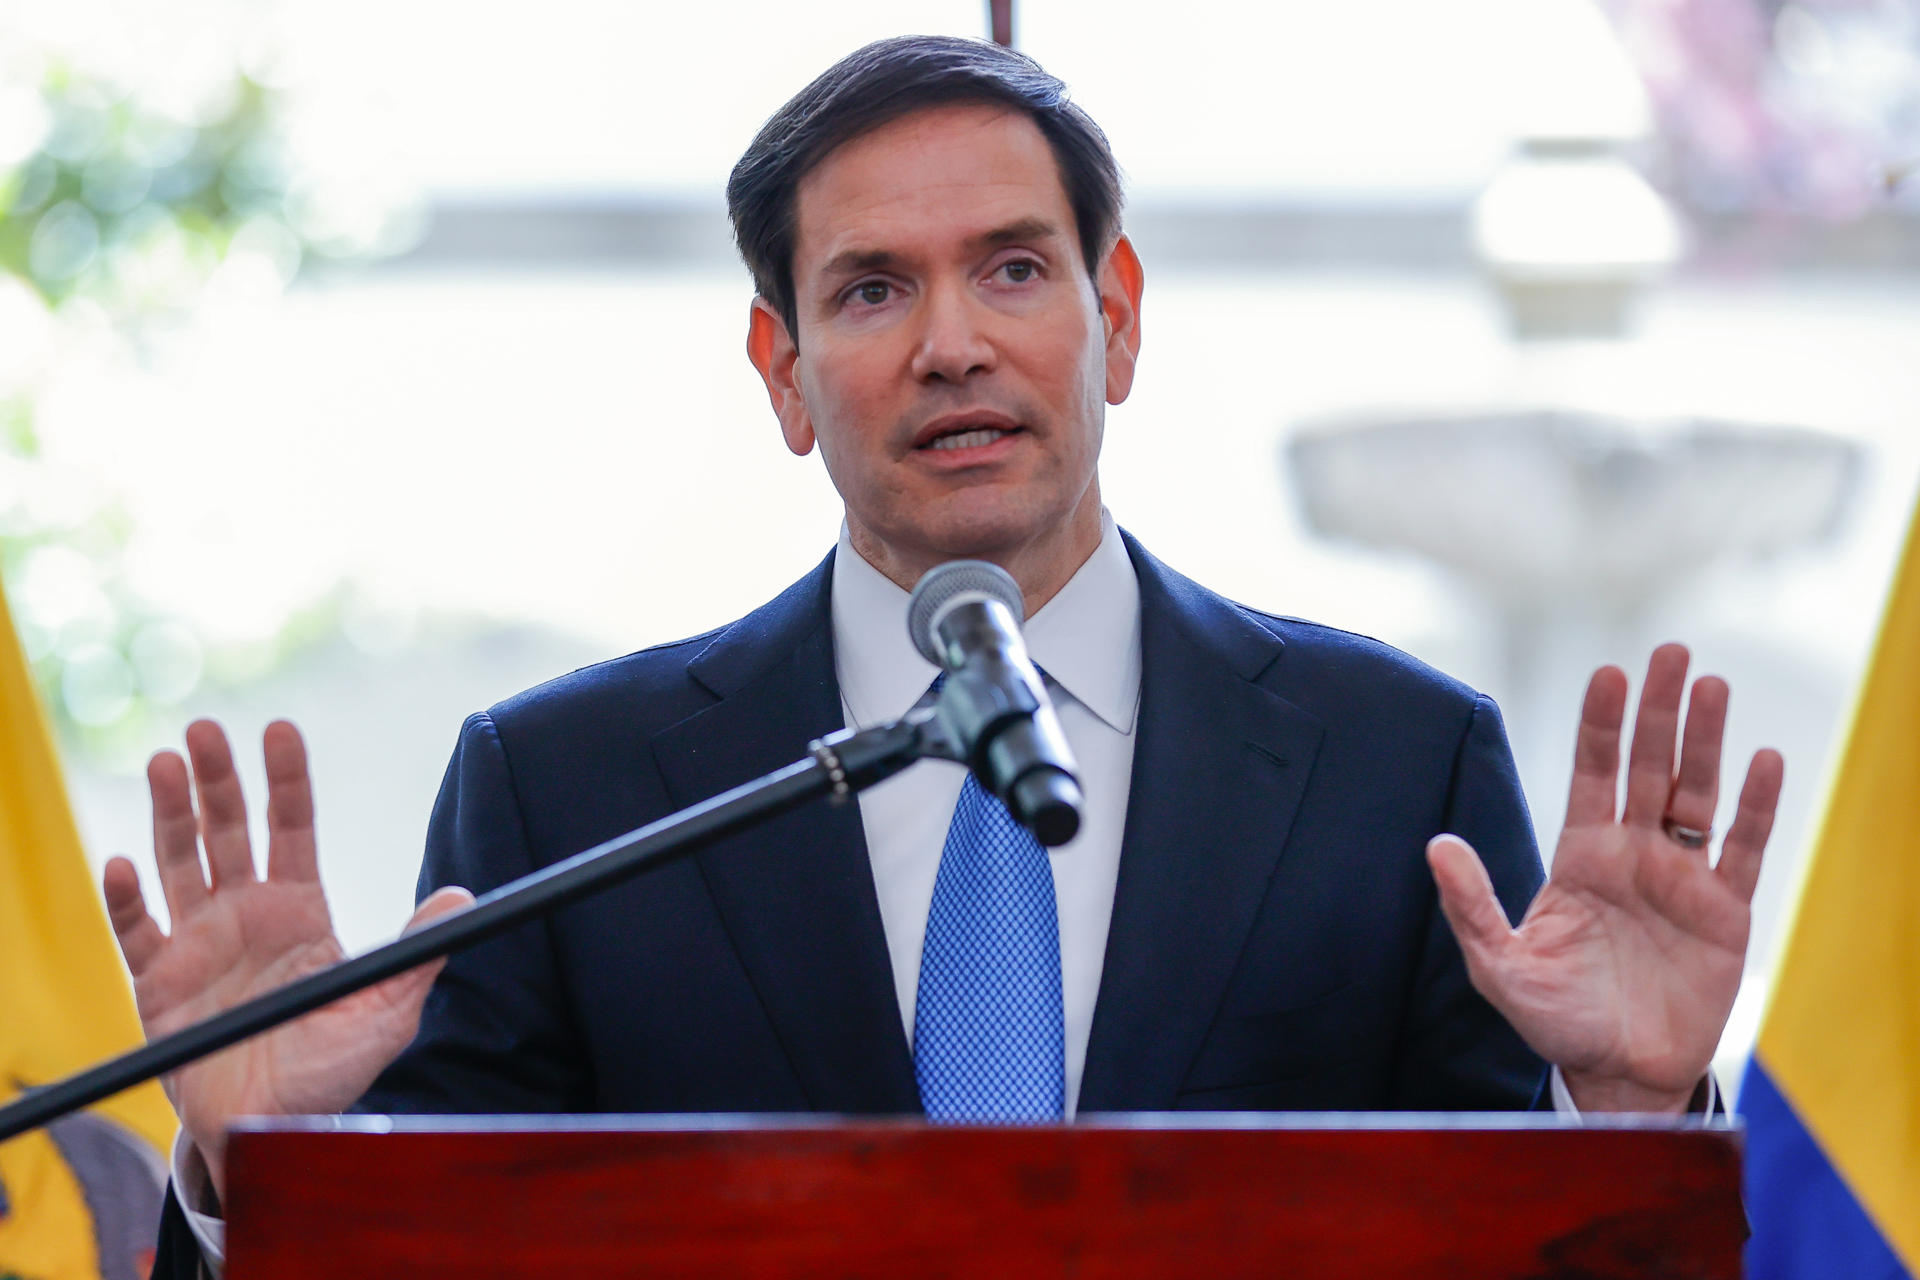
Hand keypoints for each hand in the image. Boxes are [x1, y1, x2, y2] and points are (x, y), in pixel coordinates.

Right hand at [102, 720, 471, 1197]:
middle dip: (218, 778)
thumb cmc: (333, 1067)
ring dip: (170, 814)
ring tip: (165, 764)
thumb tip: (463, 898)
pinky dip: (126, 898)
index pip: (292, 827)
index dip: (286, 779)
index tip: (282, 730)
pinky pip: (136, 932)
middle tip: (205, 731)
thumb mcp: (387, 1011)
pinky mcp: (158, 982)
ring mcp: (199, 943)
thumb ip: (418, 953)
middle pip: (229, 830)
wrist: (273, 1127)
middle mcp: (246, 913)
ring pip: (179, 862)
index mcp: (299, 909)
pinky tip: (124, 865)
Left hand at [1426, 644, 1783, 1113]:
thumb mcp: (1500, 966)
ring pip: (1698, 794)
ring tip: (1714, 685)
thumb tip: (1437, 845)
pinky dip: (1754, 806)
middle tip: (1671, 651)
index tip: (1608, 674)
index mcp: (1580, 857)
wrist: (1615, 1073)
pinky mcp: (1724, 912)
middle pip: (1649, 767)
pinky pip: (1742, 850)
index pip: (1591, 773)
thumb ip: (1472, 906)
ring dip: (1708, 741)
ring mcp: (1681, 879)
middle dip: (1659, 710)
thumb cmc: (1554, 1019)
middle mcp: (1633, 855)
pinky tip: (1763, 761)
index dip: (1600, 725)